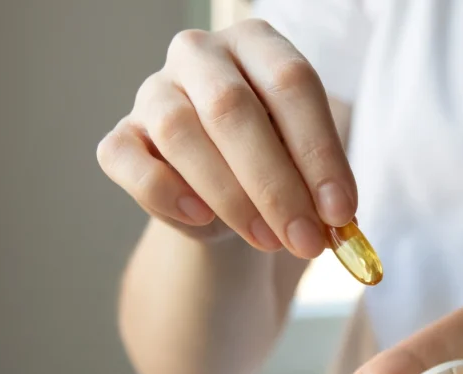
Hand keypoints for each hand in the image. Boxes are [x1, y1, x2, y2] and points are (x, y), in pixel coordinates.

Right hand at [96, 20, 355, 254]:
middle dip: (276, 185)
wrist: (222, 195)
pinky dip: (166, 193)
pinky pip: (129, 160)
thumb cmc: (274, 165)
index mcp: (257, 43)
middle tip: (306, 239)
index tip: (341, 212)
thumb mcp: (305, 167)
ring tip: (268, 240)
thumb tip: (336, 220)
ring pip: (180, 132)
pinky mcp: (122, 136)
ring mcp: (153, 91)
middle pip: (232, 107)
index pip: (291, 82)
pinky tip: (202, 218)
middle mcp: (200, 54)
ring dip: (230, 197)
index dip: (319, 151)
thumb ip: (319, 185)